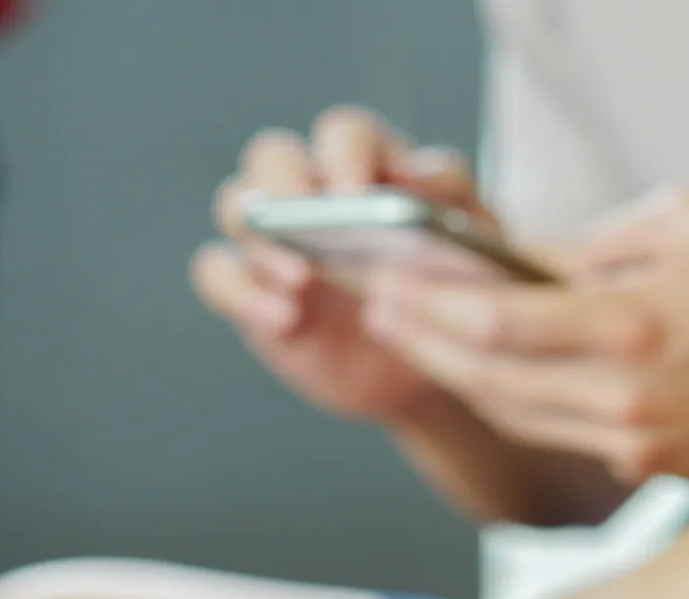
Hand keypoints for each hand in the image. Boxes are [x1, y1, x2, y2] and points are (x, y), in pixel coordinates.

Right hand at [189, 106, 497, 425]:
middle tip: (309, 220)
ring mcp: (275, 238)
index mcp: (369, 168)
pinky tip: (283, 319)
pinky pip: (217, 272)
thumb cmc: (451, 295)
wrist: (427, 373)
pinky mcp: (249, 289)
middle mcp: (311, 192)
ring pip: (235, 206)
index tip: (354, 194)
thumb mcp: (472, 245)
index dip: (344, 154)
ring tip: (301, 280)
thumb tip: (418, 172)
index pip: (344, 134)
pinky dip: (240, 291)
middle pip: (273, 157)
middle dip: (284, 182)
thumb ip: (450, 200)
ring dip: (261, 238)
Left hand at [358, 186, 688, 484]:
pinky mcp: (636, 467)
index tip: (389, 282)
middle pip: (489, 378)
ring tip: (410, 336)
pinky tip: (477, 368)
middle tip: (376, 309)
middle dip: (421, 343)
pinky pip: (551, 432)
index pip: (504, 325)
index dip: (434, 306)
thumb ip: (598, 240)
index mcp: (634, 329)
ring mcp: (627, 443)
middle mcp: (622, 399)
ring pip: (511, 413)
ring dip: (452, 376)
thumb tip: (522, 260)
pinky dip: (505, 399)